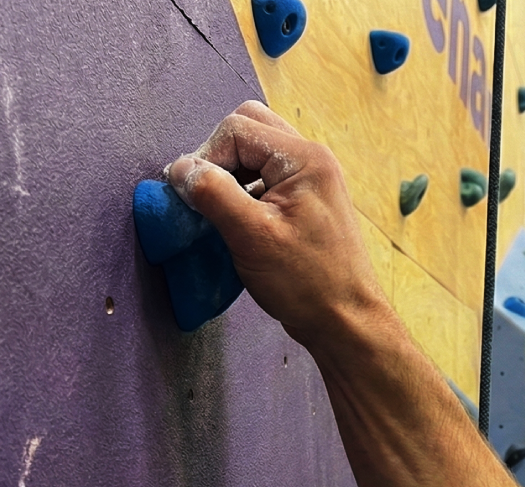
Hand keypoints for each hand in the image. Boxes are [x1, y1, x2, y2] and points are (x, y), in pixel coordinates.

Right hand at [167, 101, 386, 348]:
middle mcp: (310, 159)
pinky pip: (265, 175)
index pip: (237, 129)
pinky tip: (236, 219)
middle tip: (205, 194)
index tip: (191, 197)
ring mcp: (309, 179)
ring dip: (230, 172)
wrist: (344, 320)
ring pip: (256, 151)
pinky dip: (243, 188)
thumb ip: (213, 194)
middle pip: (249, 128)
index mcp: (303, 159)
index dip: (205, 158)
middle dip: (218, 156)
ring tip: (218, 209)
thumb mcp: (252, 236)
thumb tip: (179, 168)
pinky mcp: (304, 200)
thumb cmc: (305, 281)